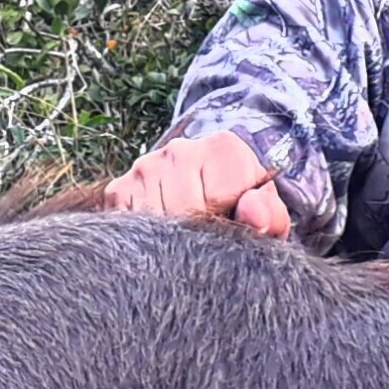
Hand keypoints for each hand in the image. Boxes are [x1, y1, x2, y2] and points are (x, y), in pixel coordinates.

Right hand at [103, 133, 293, 239]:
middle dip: (198, 235)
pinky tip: (163, 237)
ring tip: (187, 237)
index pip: (217, 198)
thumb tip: (253, 213)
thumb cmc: (242, 213)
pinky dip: (146, 239)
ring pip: (156, 221)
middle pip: (184, 210)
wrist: (210, 200)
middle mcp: (180, 149)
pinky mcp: (119, 189)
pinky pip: (130, 224)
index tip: (232, 226)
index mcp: (224, 148)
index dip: (227, 225)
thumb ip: (269, 216)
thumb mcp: (268, 219)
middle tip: (208, 239)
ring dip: (171, 240)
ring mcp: (145, 167)